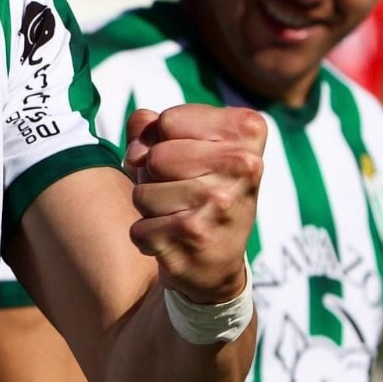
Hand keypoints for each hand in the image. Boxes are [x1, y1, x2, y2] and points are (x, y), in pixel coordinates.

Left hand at [124, 105, 263, 304]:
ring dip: (150, 206)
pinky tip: (175, 239)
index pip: (168, 120)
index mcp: (246, 131)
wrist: (218, 261)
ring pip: (142, 193)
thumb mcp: (184, 147)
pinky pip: (139, 228)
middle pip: (154, 157)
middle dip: (154, 175)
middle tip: (181, 190)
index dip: (163, 139)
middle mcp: (243, 165)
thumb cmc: (198, 189)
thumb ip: (151, 128)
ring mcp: (221, 203)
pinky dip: (147, 236)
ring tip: (179, 214)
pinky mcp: (196, 237)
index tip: (188, 157)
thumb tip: (136, 151)